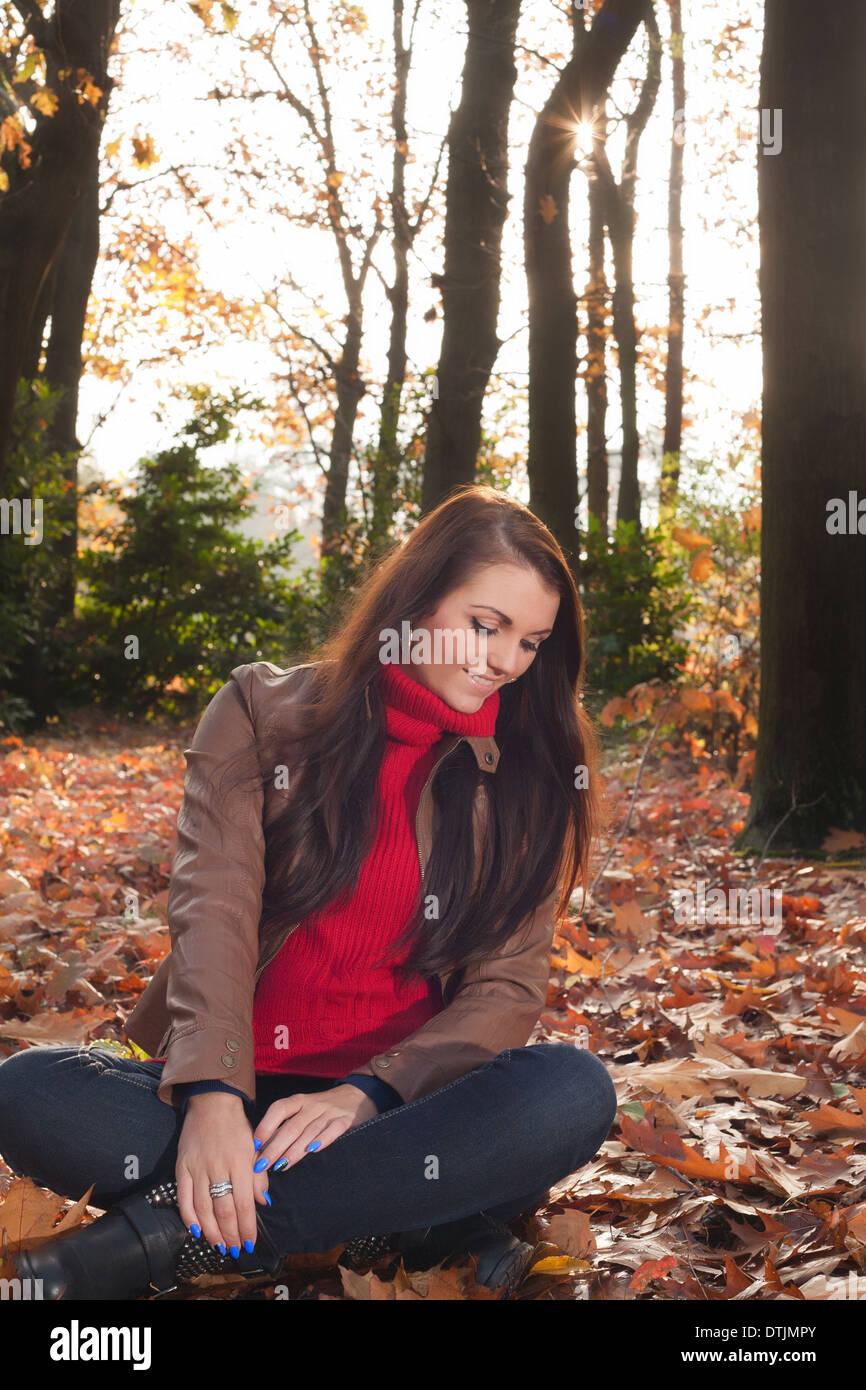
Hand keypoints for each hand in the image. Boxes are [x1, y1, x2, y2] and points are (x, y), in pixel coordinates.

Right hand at [176, 1092, 258, 1257]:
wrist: (212, 1103)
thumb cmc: (237, 1127)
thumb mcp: (255, 1147)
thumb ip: (258, 1176)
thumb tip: (263, 1203)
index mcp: (241, 1162)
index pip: (244, 1204)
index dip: (246, 1228)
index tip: (249, 1244)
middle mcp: (219, 1167)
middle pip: (224, 1210)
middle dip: (230, 1234)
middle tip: (234, 1250)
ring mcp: (199, 1167)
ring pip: (204, 1208)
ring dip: (212, 1231)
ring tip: (219, 1245)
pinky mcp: (182, 1166)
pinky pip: (184, 1197)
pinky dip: (189, 1216)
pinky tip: (197, 1230)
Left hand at [250, 1084, 376, 1202]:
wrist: (357, 1095)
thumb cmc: (322, 1109)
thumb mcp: (303, 1112)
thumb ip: (286, 1127)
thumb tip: (261, 1150)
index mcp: (299, 1101)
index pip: (279, 1109)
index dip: (266, 1126)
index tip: (254, 1146)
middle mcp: (313, 1105)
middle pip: (292, 1126)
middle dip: (275, 1147)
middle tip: (261, 1165)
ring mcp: (330, 1112)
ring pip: (309, 1130)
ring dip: (294, 1149)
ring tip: (281, 1166)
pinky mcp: (346, 1120)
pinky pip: (334, 1129)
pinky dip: (323, 1140)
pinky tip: (313, 1151)